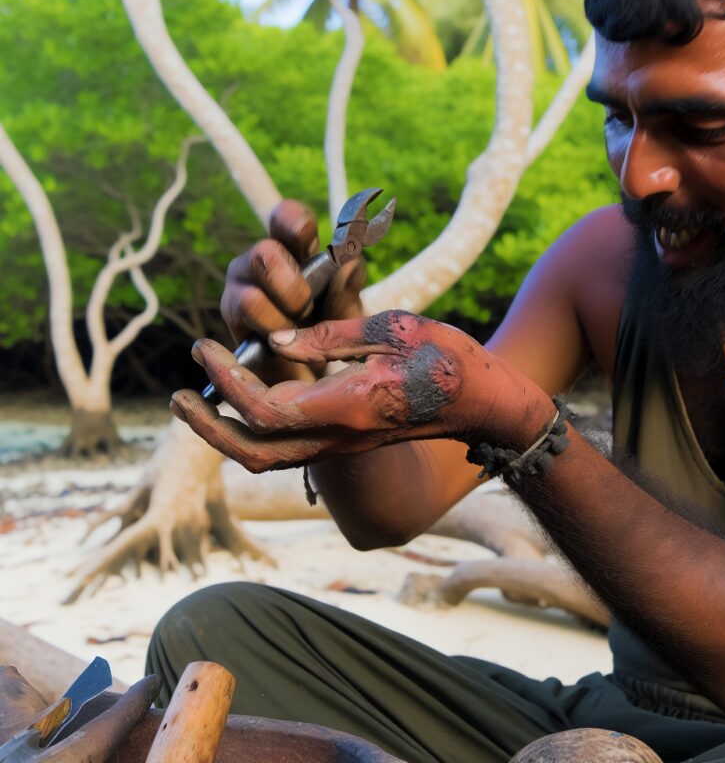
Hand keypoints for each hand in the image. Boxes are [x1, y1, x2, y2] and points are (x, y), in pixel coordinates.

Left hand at [170, 311, 548, 472]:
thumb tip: (276, 341)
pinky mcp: (346, 440)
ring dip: (226, 434)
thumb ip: (331, 335)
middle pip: (255, 452)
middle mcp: (340, 435)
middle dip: (209, 427)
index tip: (204, 347)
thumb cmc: (449, 358)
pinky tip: (243, 398)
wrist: (484, 405)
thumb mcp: (395, 328)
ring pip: (268, 457)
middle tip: (178, 397)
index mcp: (350, 405)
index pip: (267, 409)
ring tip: (197, 402)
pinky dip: (254, 430)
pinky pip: (287, 448)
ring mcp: (343, 444)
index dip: (227, 381)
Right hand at [221, 199, 365, 381]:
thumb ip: (347, 292)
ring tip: (295, 331)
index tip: (310, 244)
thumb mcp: (345, 314)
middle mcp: (262, 257)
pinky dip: (272, 331)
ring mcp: (240, 283)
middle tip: (307, 309)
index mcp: (294, 248)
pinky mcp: (228, 311)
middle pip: (264, 252)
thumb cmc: (327, 330)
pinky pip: (248, 314)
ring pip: (253, 292)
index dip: (295, 223)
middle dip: (292, 287)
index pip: (286, 217)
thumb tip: (348, 263)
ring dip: (282, 315)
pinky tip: (280, 343)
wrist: (304, 373)